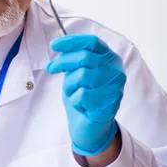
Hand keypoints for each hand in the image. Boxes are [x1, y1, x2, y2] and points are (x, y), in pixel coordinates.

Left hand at [46, 34, 125, 156]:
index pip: (92, 42)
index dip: (72, 41)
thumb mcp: (76, 72)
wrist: (90, 125)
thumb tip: (57, 46)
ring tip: (73, 92)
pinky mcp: (110, 104)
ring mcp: (115, 88)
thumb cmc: (83, 95)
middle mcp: (116, 71)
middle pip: (85, 57)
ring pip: (83, 76)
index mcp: (109, 59)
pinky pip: (82, 95)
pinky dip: (75, 101)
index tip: (54, 45)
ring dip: (70, 85)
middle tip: (50, 68)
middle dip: (63, 62)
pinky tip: (82, 106)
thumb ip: (72, 59)